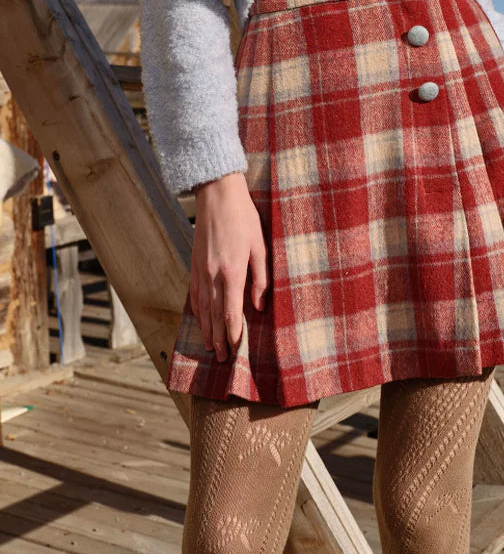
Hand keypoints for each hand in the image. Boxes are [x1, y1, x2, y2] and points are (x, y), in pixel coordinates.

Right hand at [190, 172, 268, 361]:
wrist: (217, 195)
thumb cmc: (244, 218)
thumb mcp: (260, 246)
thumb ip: (261, 278)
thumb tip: (259, 306)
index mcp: (231, 272)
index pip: (231, 312)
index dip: (232, 333)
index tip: (235, 349)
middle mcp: (212, 275)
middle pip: (214, 315)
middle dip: (218, 339)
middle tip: (221, 359)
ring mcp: (200, 270)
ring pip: (201, 307)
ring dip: (205, 329)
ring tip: (208, 347)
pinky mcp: (194, 263)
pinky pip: (194, 293)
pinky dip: (196, 311)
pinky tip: (199, 319)